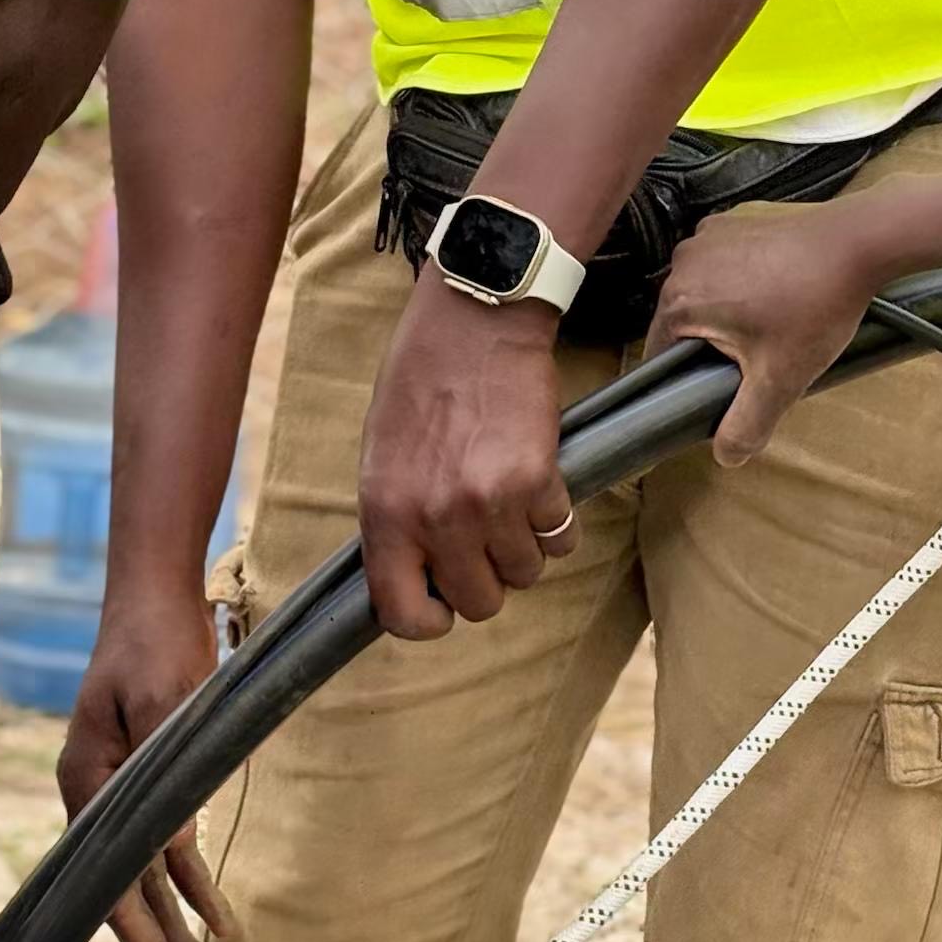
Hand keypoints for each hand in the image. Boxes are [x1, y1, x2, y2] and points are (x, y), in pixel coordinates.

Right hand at [58, 583, 230, 941]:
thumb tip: (176, 846)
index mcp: (88, 784)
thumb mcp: (169, 700)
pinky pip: (163, 844)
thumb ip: (170, 771)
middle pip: (123, 889)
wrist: (155, 596)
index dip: (140, 933)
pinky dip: (186, 879)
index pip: (111, 880)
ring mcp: (117, 790)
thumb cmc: (156, 641)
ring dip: (174, 921)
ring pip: (143, 875)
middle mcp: (95, 796)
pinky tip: (213, 910)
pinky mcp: (145, 778)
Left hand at [357, 276, 576, 638]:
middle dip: (487, 579)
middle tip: (485, 541)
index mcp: (386, 513)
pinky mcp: (538, 481)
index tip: (443, 604)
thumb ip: (395, 521)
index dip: (429, 620)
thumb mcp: (381, 456)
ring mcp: (489, 503)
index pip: (403, 614)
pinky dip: (555, 518)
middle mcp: (436, 518)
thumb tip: (416, 575)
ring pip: (525, 574)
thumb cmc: (420, 381)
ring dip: (524, 547)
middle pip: (480, 603)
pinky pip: (560, 536)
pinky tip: (539, 481)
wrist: (473, 322)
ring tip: (512, 503)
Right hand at [646, 200, 877, 463]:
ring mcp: (709, 234)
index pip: (660, 354)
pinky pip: (725, 262)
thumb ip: (746, 425)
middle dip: (713, 343)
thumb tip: (725, 455)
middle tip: (761, 356)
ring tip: (776, 322)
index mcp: (679, 300)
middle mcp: (683, 260)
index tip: (720, 385)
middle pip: (683, 321)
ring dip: (729, 311)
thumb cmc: (816, 306)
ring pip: (705, 291)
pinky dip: (744, 278)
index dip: (687, 378)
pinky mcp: (735, 219)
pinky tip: (780, 289)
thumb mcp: (780, 380)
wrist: (858, 242)